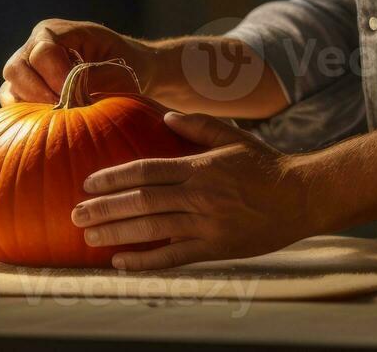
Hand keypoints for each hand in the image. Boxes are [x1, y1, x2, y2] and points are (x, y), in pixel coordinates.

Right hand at [0, 19, 152, 105]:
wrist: (130, 70)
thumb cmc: (126, 64)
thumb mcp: (116, 67)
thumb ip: (91, 78)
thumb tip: (71, 97)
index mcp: (57, 31)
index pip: (42, 51)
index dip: (56, 76)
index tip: (75, 94)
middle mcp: (35, 45)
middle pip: (16, 68)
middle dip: (38, 93)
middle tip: (62, 108)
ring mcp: (27, 69)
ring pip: (10, 88)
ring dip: (31, 106)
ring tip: (56, 117)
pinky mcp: (24, 91)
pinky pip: (12, 104)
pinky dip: (25, 115)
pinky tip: (47, 124)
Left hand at [69, 111, 312, 269]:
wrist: (300, 197)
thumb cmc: (264, 164)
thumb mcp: (232, 137)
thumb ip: (198, 125)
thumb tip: (166, 113)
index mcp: (199, 166)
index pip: (147, 170)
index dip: (114, 177)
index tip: (88, 182)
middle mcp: (198, 195)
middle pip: (142, 201)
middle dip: (104, 208)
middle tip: (75, 214)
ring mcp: (206, 224)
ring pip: (152, 229)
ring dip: (117, 233)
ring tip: (89, 236)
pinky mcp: (215, 248)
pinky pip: (174, 257)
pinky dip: (146, 261)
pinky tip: (121, 263)